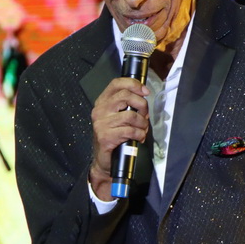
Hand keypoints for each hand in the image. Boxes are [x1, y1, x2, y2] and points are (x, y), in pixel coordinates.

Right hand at [88, 77, 149, 200]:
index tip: (145, 91)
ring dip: (142, 124)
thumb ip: (128, 104)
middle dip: (142, 105)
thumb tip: (144, 95)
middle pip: (126, 96)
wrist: (105, 160)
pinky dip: (139, 135)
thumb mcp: (119, 116)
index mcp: (103, 102)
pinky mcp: (105, 136)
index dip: (133, 84)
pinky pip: (130, 130)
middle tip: (145, 116)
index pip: (116, 84)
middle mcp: (99, 110)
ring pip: (130, 115)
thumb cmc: (115, 136)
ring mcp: (101, 123)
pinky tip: (139, 138)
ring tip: (142, 130)